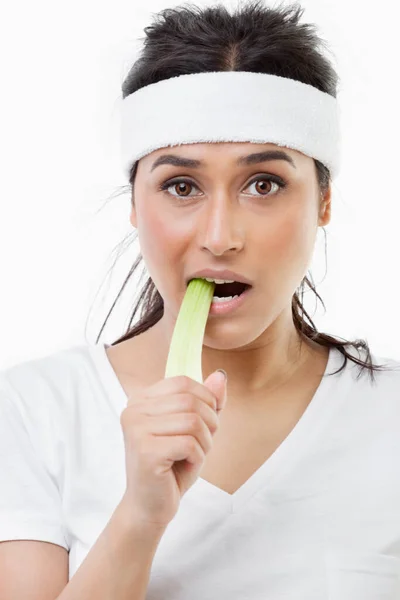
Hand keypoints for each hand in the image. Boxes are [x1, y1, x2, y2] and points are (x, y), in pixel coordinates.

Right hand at [119, 370, 226, 527]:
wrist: (149, 506)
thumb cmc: (171, 465)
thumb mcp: (193, 428)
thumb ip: (206, 401)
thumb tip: (220, 375)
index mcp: (140, 399)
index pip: (183, 382)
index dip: (205, 400)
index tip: (205, 423)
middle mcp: (133, 410)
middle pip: (190, 401)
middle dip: (209, 423)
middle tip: (202, 444)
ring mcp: (137, 429)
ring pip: (193, 421)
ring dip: (205, 442)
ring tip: (194, 455)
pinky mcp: (146, 451)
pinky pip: (190, 443)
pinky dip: (198, 457)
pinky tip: (185, 465)